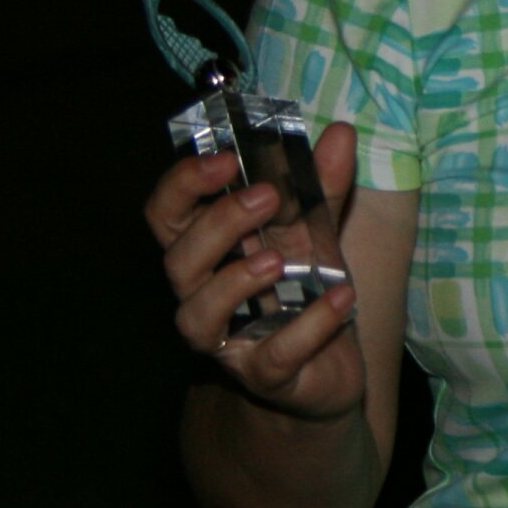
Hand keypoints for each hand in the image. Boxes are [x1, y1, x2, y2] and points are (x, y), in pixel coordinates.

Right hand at [144, 122, 367, 423]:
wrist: (331, 367)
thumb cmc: (304, 290)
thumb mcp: (317, 232)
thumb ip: (323, 186)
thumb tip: (340, 131)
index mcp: (209, 250)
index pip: (167, 214)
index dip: (183, 184)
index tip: (225, 158)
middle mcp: (204, 295)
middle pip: (178, 260)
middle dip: (217, 225)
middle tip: (266, 197)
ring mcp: (228, 341)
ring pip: (198, 316)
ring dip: (235, 282)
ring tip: (278, 260)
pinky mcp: (266, 375)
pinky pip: (274, 356)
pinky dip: (309, 326)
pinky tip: (341, 299)